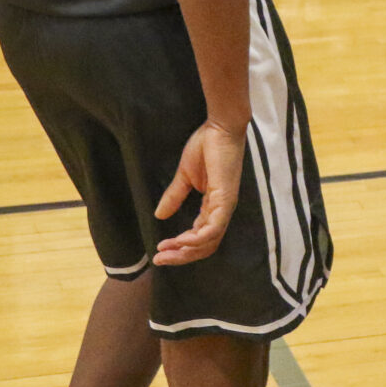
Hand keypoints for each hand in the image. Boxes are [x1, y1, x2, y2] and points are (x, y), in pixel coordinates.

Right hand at [152, 120, 246, 265]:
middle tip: (159, 259)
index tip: (159, 250)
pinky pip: (214, 227)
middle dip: (181, 256)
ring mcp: (225, 206)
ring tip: (165, 251)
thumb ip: (175, 196)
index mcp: (214, 206)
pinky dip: (197, 238)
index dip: (180, 247)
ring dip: (186, 250)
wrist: (220, 127)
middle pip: (205, 246)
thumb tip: (160, 215)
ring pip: (209, 241)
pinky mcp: (226, 198)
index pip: (200, 237)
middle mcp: (222, 210)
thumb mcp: (185, 176)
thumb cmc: (207, 146)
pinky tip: (181, 240)